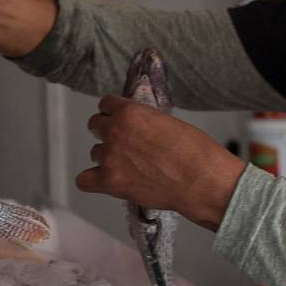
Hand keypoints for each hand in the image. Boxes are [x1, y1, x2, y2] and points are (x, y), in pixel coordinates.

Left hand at [76, 95, 246, 229]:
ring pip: (95, 153)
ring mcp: (109, 157)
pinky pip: (84, 180)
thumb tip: (137, 128)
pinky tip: (105, 181)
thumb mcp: (167, 122)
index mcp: (129, 112)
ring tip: (128, 167)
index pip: (105, 104)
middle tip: (122, 144)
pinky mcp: (109, 181)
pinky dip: (93, 181)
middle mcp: (114, 131)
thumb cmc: (194, 151)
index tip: (116, 119)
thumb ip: (143, 122)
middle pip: (95, 125)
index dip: (112, 112)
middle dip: (106, 132)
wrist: (200, 181)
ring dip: (107, 158)